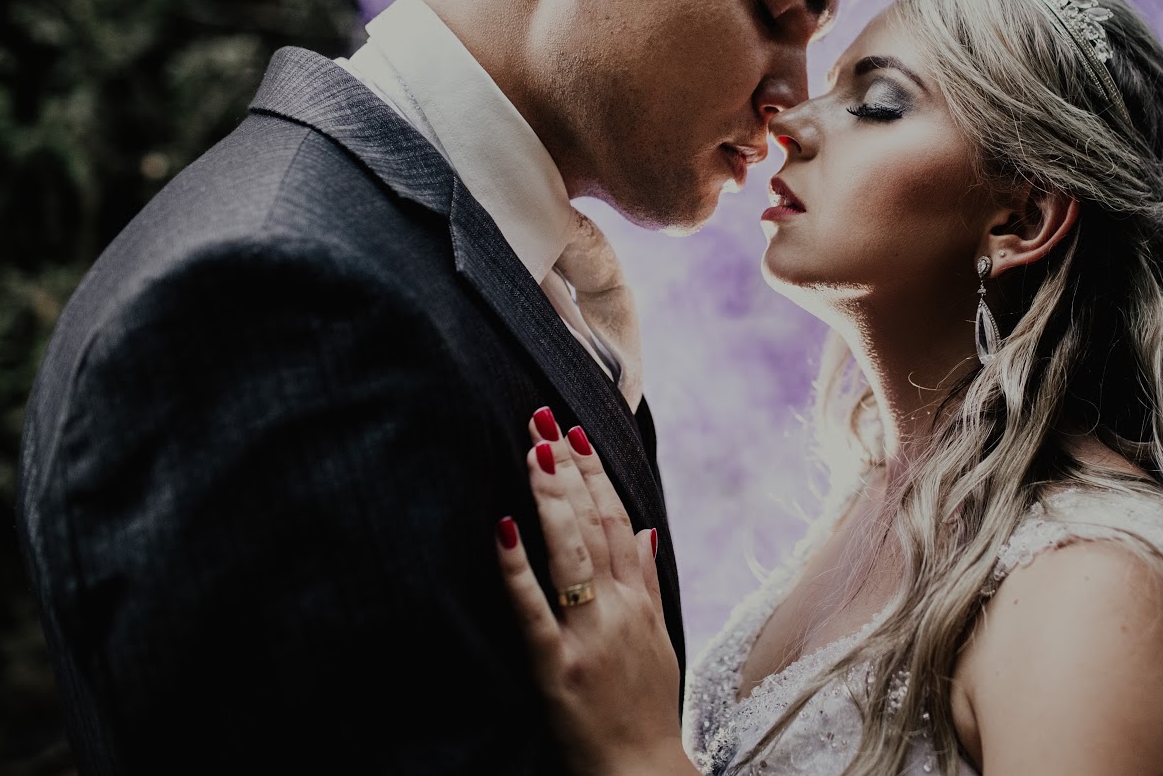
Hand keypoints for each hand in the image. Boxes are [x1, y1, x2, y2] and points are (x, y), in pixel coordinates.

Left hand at [496, 408, 689, 775]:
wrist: (642, 771)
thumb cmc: (647, 707)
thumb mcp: (660, 638)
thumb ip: (650, 580)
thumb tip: (647, 529)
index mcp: (639, 600)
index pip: (618, 520)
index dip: (596, 473)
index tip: (574, 432)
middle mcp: (618, 609)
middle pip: (594, 525)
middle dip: (567, 469)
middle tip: (541, 421)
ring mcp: (589, 636)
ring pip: (570, 553)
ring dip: (550, 498)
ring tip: (531, 453)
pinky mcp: (556, 668)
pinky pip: (533, 610)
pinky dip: (517, 568)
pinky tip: (501, 529)